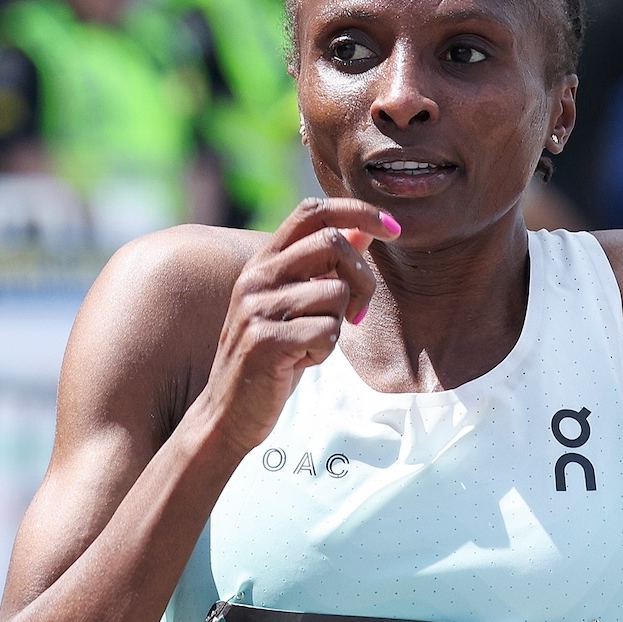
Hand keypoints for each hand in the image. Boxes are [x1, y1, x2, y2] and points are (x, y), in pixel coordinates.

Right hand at [194, 197, 395, 456]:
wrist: (229, 411)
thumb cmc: (273, 357)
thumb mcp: (299, 305)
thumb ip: (325, 267)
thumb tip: (362, 230)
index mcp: (264, 261)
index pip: (312, 211)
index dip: (358, 210)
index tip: (393, 227)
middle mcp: (257, 276)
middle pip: (332, 243)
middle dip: (362, 278)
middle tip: (357, 313)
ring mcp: (257, 307)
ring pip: (335, 293)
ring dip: (336, 326)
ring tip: (310, 344)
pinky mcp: (265, 340)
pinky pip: (327, 332)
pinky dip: (324, 352)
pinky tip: (301, 361)